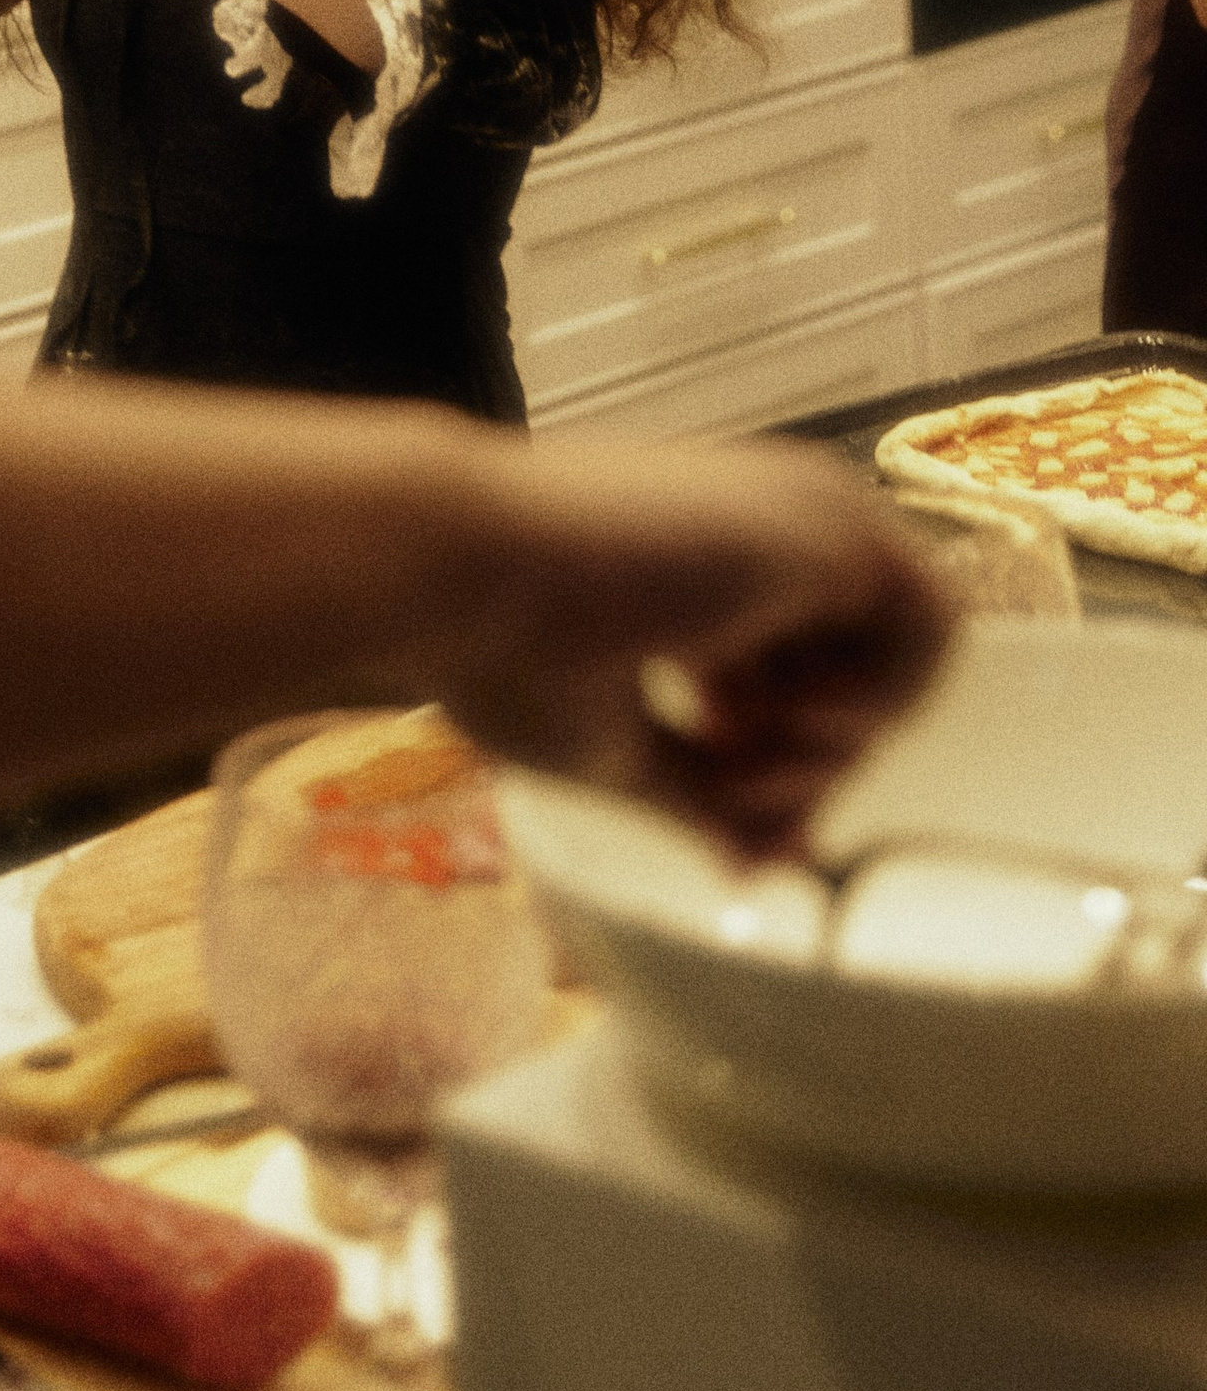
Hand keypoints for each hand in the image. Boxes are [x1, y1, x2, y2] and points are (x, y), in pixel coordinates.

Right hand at [437, 434, 953, 858]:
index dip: (788, 774)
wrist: (461, 572)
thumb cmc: (498, 643)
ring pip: (905, 656)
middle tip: (733, 806)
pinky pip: (930, 632)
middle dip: (811, 772)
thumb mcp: (618, 747)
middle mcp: (773, 529)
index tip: (733, 827)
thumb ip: (702, 798)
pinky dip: (876, 703)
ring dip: (840, 743)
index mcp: (716, 562)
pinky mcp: (833, 530)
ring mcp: (809, 518)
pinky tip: (778, 718)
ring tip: (740, 761)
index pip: (808, 678)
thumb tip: (758, 872)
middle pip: (862, 677)